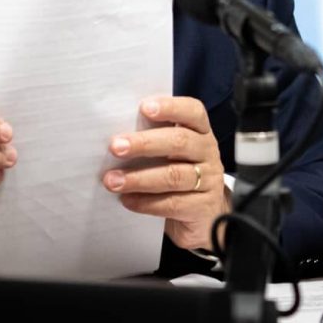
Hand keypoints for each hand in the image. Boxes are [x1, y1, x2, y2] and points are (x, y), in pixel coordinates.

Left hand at [103, 96, 230, 250]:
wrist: (203, 214)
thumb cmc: (178, 173)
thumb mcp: (171, 153)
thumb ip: (153, 140)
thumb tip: (116, 138)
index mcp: (200, 132)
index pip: (193, 112)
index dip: (170, 107)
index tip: (144, 108)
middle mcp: (208, 152)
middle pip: (180, 142)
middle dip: (144, 144)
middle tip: (115, 147)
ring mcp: (209, 180)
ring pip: (174, 176)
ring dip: (139, 178)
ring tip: (113, 181)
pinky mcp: (204, 207)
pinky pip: (173, 203)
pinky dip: (146, 202)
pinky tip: (127, 200)